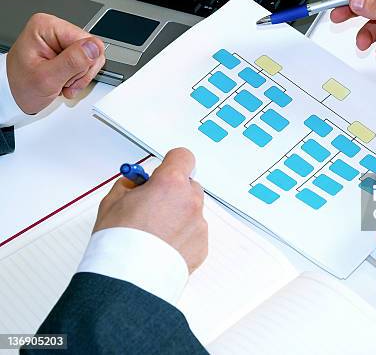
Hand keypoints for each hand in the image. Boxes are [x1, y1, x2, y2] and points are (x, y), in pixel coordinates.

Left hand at [6, 13, 105, 113]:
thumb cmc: (22, 86)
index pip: (87, 41)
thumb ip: (72, 61)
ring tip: (62, 83)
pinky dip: (79, 78)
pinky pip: (87, 63)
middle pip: (91, 50)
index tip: (68, 74)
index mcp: (47, 27)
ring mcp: (63, 40)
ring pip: (92, 58)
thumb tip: (94, 47)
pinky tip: (65, 81)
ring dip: (80, 77)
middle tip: (63, 81)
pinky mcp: (68, 50)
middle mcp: (56, 29)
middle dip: (81, 72)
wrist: (15, 95)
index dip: (83, 63)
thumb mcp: (47, 78)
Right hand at [94, 148, 207, 272]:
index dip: (171, 163)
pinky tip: (162, 247)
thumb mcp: (112, 202)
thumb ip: (128, 186)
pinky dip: (182, 237)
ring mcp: (199, 224)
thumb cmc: (118, 242)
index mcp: (170, 183)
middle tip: (154, 205)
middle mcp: (190, 201)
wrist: (128, 279)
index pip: (183, 157)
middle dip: (174, 192)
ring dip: (178, 216)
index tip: (163, 171)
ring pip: (192, 211)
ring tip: (155, 233)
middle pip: (189, 185)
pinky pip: (194, 233)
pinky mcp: (202, 245)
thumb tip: (134, 184)